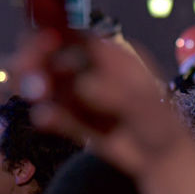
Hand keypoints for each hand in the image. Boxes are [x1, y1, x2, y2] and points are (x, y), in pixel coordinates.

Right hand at [14, 31, 194, 193]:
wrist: (160, 159)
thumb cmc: (160, 123)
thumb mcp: (145, 106)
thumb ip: (116, 95)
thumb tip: (83, 86)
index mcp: (111, 56)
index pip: (74, 35)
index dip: (52, 34)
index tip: (42, 45)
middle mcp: (91, 70)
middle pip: (51, 55)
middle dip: (35, 61)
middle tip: (34, 79)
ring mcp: (79, 95)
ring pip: (45, 82)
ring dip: (37, 87)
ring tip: (41, 98)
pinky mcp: (72, 120)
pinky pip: (52, 114)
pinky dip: (47, 115)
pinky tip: (45, 119)